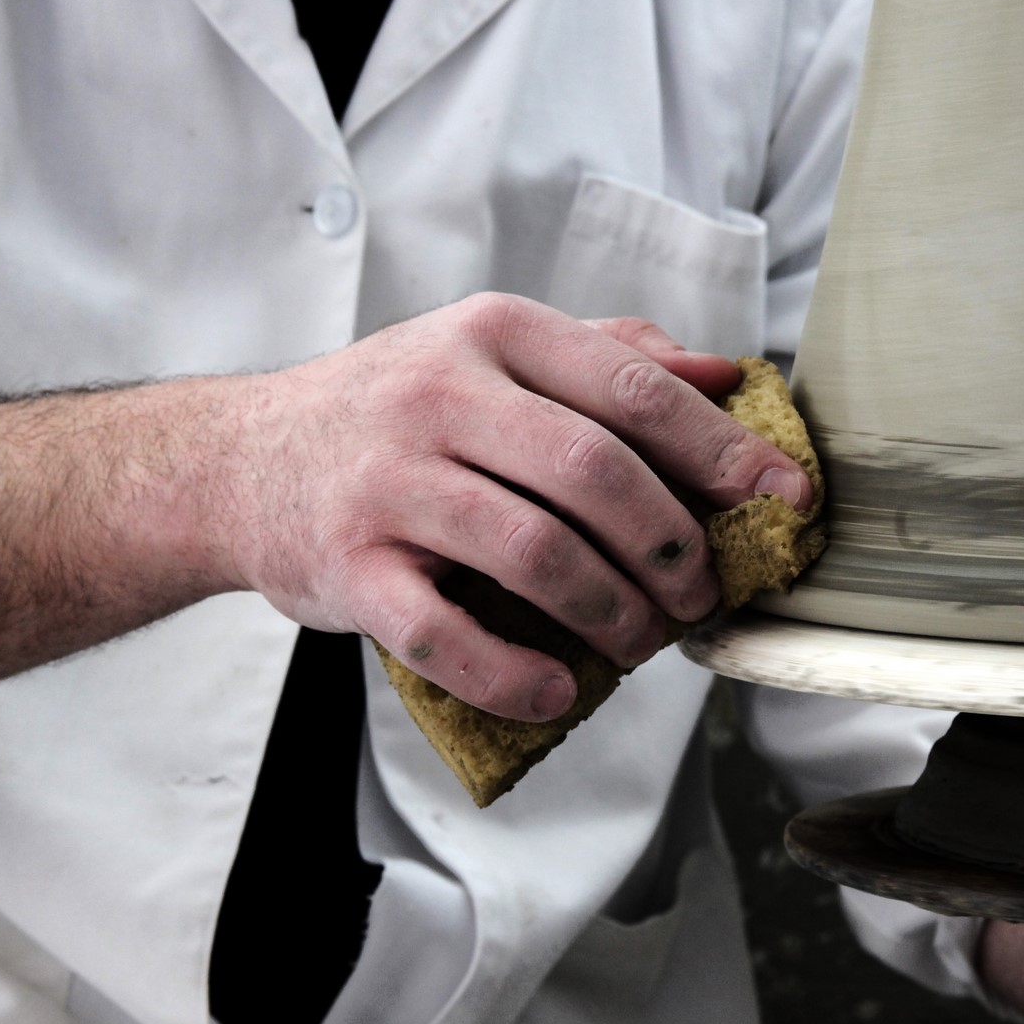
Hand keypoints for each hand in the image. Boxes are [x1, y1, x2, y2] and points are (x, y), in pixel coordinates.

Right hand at [219, 293, 809, 720]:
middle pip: (594, 473)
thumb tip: (721, 373)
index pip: (634, 390)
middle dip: (673, 546)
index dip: (723, 451)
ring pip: (534, 553)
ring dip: (612, 613)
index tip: (787, 500)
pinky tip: (560, 689)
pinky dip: (513, 673)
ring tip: (642, 642)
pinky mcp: (348, 568)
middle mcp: (440, 395)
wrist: (236, 461)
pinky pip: (442, 634)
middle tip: (702, 595)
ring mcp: (390, 483)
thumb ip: (605, 354)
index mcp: (495, 334)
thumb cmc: (392, 409)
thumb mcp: (492, 352)